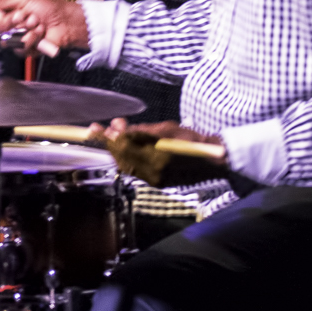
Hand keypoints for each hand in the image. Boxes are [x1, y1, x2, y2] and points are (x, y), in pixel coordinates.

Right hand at [0, 0, 89, 55]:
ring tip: (36, 25)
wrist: (67, 23)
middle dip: (10, 21)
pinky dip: (31, 40)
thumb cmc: (51, 7)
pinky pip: (19, 48)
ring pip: (7, 39)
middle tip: (22, 16)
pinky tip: (40, 35)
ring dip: (24, 31)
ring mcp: (18, 36)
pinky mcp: (26, 48)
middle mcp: (11, 23)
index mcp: (8, 9)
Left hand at [91, 119, 226, 185]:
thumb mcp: (168, 130)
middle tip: (98, 128)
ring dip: (114, 149)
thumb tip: (119, 132)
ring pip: (125, 164)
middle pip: (120, 158)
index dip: (107, 138)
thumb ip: (143, 132)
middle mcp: (153, 173)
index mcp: (156, 158)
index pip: (123, 149)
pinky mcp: (157, 182)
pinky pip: (134, 170)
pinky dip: (125, 157)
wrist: (214, 161)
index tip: (96, 129)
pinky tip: (123, 146)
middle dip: (107, 142)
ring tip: (111, 133)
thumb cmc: (192, 141)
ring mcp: (155, 179)